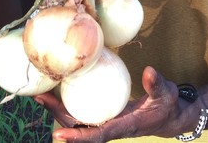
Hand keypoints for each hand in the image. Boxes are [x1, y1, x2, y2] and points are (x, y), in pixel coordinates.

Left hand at [34, 66, 184, 142]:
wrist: (168, 116)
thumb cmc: (167, 106)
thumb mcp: (166, 95)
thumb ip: (157, 85)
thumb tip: (149, 71)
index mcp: (123, 126)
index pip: (96, 136)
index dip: (77, 137)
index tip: (58, 136)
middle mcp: (109, 126)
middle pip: (77, 125)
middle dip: (56, 114)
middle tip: (39, 97)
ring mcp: (105, 120)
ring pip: (76, 118)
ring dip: (57, 108)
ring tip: (40, 93)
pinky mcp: (104, 113)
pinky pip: (82, 110)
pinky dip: (68, 101)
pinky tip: (59, 88)